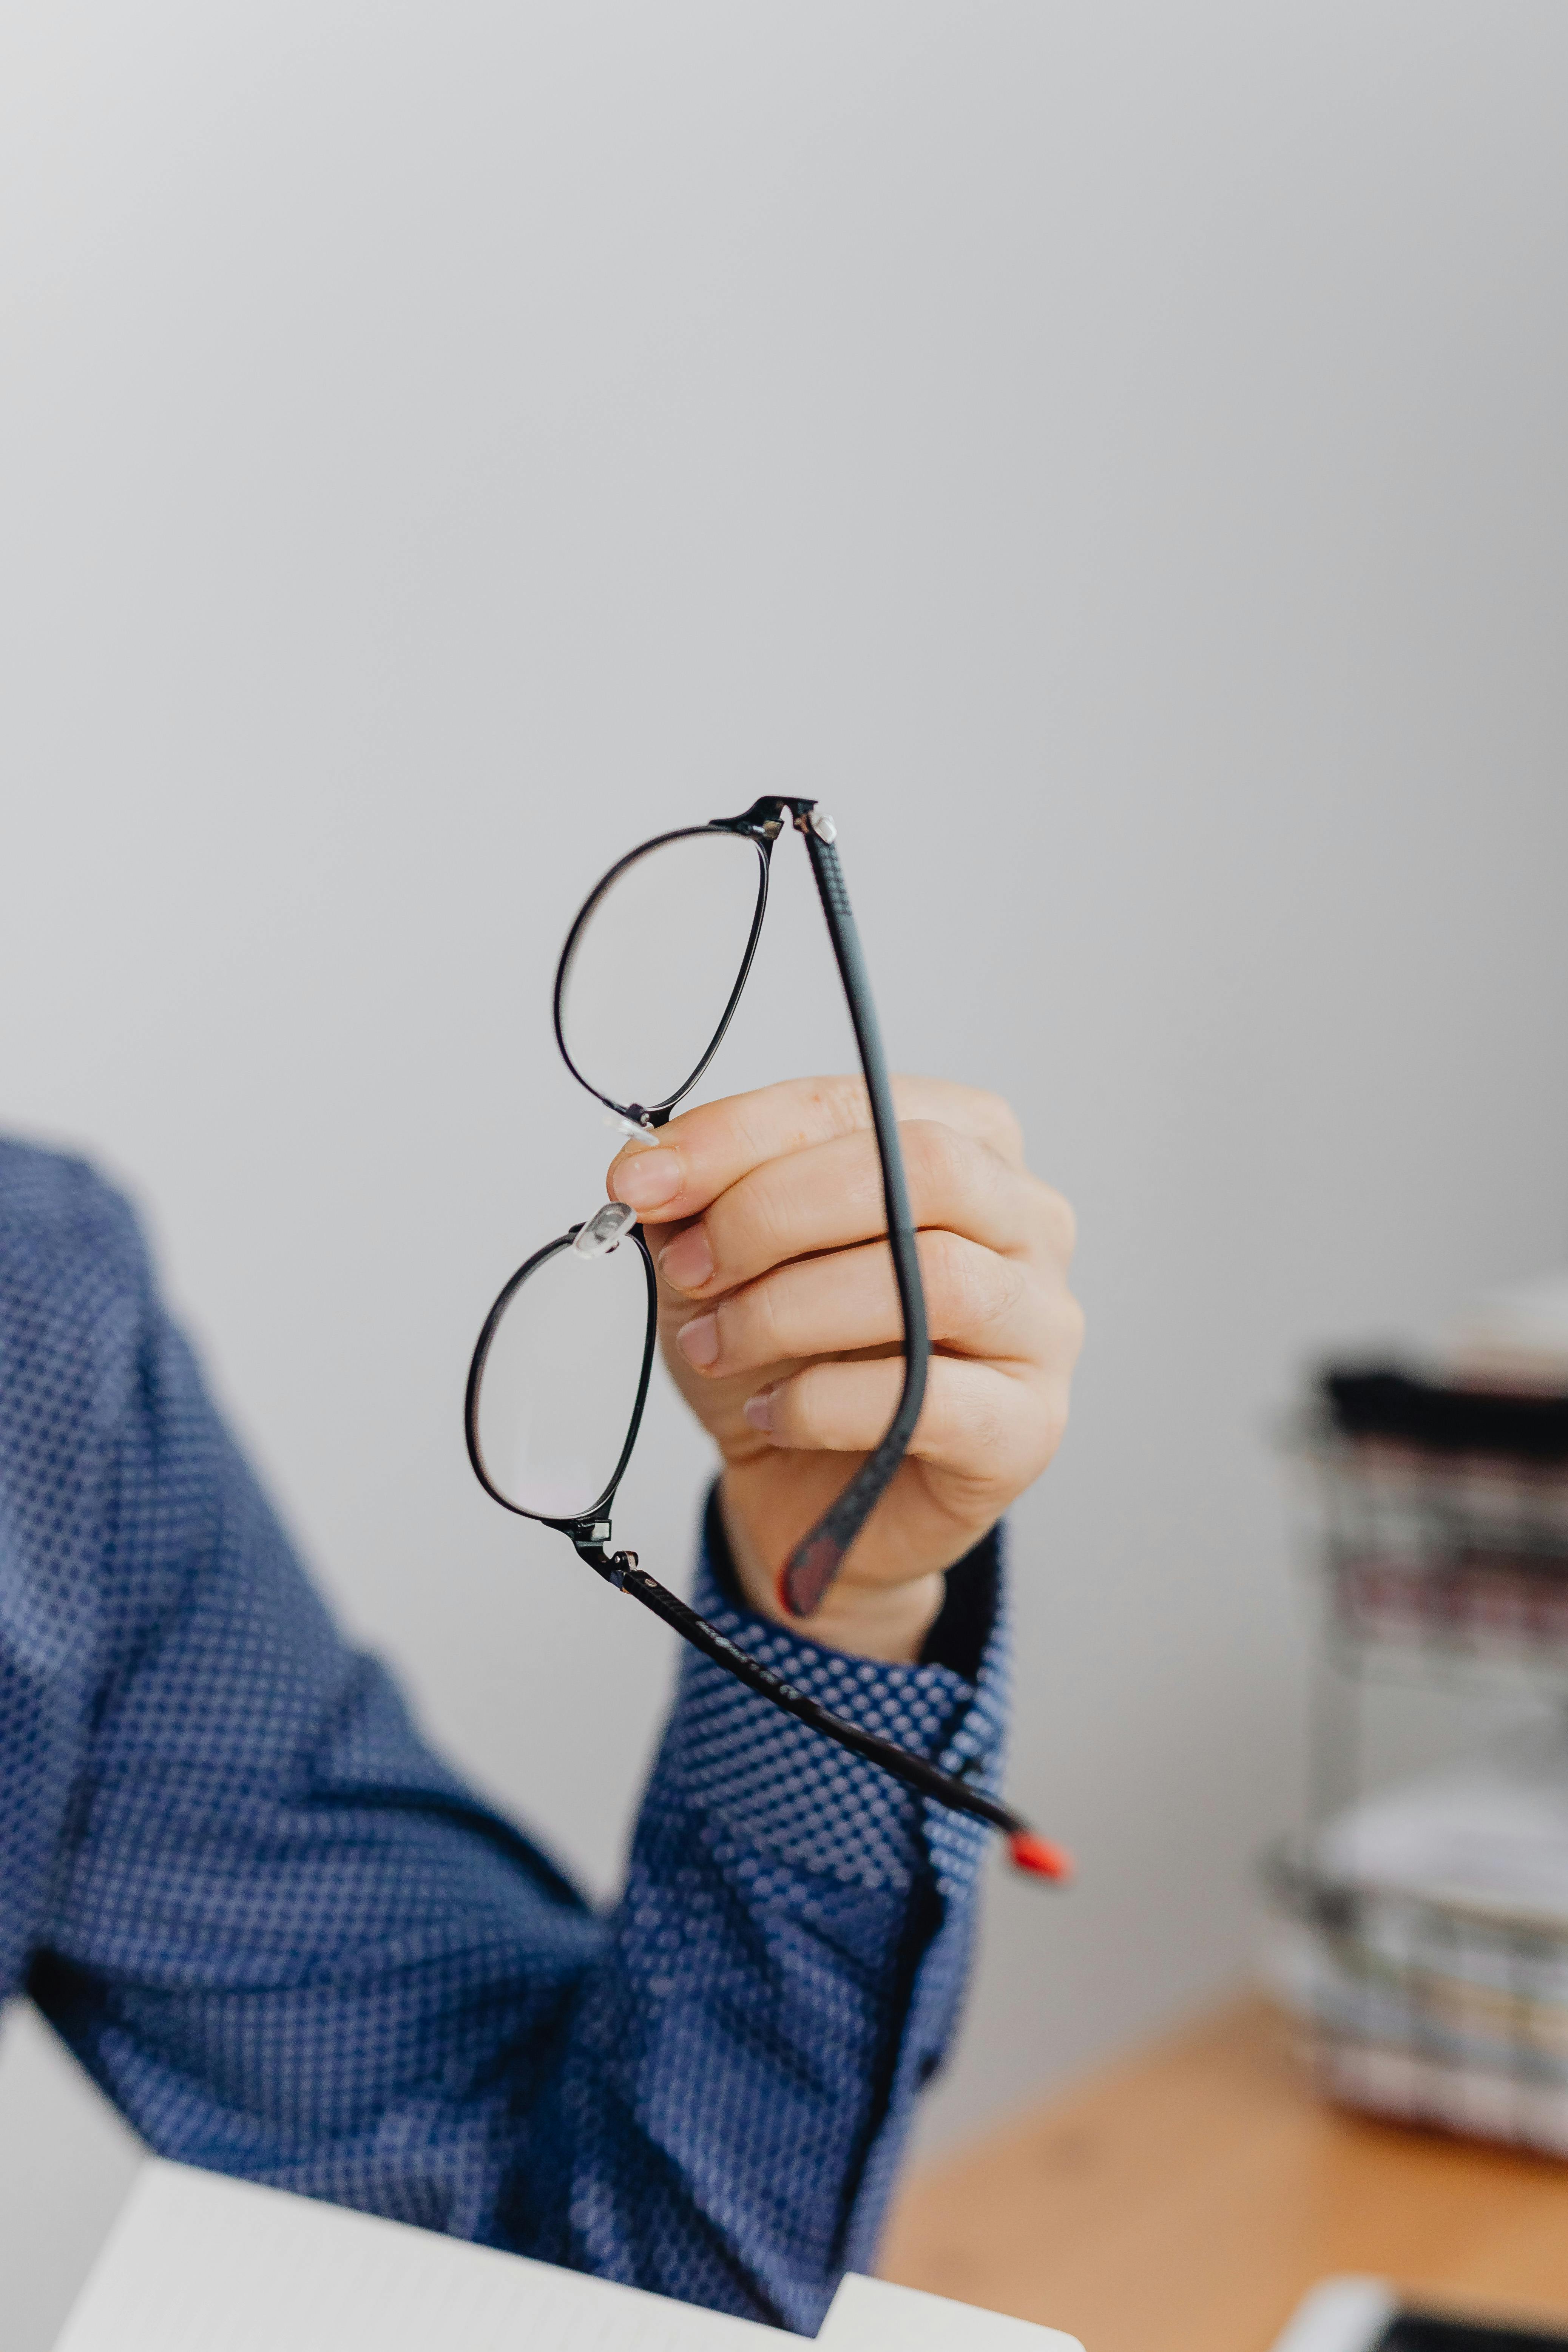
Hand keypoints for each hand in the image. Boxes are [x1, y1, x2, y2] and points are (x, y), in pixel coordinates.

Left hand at [607, 1076, 1081, 1665]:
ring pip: (934, 1280)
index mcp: (968, 1147)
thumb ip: (704, 1198)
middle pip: (922, 1169)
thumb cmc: (789, 1356)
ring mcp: (1042, 1326)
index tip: (642, 1180)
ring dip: (790, 1310)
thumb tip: (651, 1168)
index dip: (739, 1135)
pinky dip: (823, 1402)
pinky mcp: (1027, 1427)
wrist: (810, 1493)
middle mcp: (1029, 1223)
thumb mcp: (729, 1259)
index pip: (860, 1104)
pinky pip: (929, 1396)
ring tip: (717, 1343)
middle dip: (775, 1211)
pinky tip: (773, 1413)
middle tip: (688, 1268)